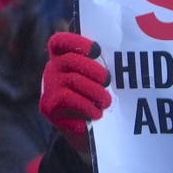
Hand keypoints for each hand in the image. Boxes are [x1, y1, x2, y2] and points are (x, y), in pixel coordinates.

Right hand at [39, 32, 111, 153]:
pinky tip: (97, 113)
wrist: (88, 130)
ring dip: (95, 91)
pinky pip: (69, 99)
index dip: (76, 41)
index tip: (96, 50)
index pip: (60, 42)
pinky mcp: (48, 105)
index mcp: (64, 57)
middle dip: (94, 70)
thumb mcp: (100, 77)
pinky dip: (87, 106)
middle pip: (69, 60)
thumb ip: (103, 62)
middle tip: (108, 81)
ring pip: (72, 80)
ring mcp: (48, 87)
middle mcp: (52, 69)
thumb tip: (124, 51)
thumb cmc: (98, 95)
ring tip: (106, 101)